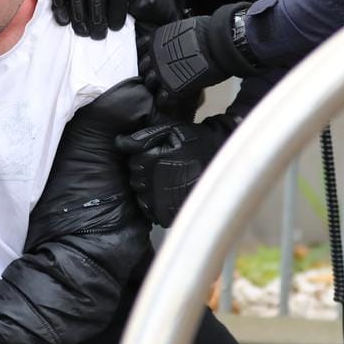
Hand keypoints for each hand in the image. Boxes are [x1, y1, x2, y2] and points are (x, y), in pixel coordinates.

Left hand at [114, 115, 237, 226]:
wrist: (224, 157)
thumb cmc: (195, 140)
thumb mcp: (170, 130)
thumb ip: (143, 137)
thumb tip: (120, 143)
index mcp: (158, 161)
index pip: (134, 162)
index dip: (140, 157)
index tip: (153, 153)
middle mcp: (160, 183)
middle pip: (136, 180)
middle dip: (142, 172)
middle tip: (159, 165)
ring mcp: (168, 201)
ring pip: (142, 196)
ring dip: (147, 188)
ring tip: (164, 178)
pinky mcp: (174, 213)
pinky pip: (153, 212)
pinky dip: (154, 203)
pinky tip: (164, 192)